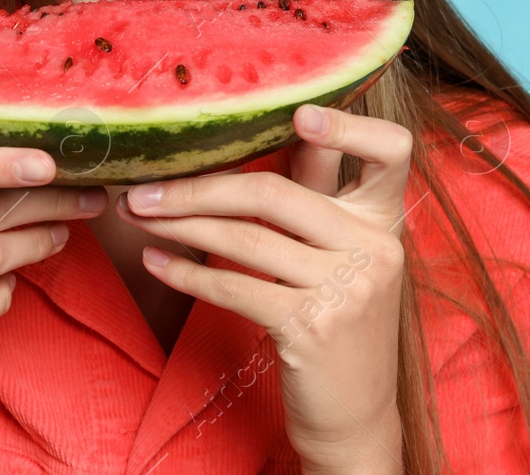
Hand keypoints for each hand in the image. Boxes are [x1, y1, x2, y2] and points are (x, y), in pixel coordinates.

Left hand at [117, 103, 409, 471]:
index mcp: (386, 221)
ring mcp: (347, 287)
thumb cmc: (340, 326)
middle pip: (276, 193)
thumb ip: (319, 199)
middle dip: (200, 186)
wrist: (356, 419)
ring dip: (180, 224)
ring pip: (247, 237)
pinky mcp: (312, 326)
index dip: (350, 125)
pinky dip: (188, 273)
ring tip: (137, 218)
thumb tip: (289, 134)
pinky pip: (235, 286)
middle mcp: (375, 247)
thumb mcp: (343, 256)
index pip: (392, 150)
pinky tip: (155, 264)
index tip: (297, 112)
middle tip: (146, 187)